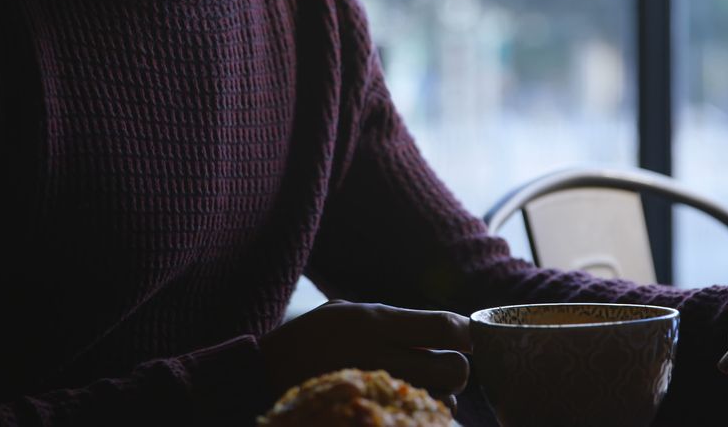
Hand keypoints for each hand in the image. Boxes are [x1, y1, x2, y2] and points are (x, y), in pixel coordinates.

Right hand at [259, 300, 470, 408]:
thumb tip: (448, 328)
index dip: (468, 335)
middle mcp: (379, 355)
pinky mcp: (371, 412)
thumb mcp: (343, 311)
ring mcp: (375, 389)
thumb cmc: (306, 340)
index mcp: (374, 321)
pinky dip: (420, 414)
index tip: (466, 339)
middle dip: (457, 369)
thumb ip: (392, 318)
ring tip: (418, 388)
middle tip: (443, 367)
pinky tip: (403, 405)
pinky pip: (416, 419)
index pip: (447, 327)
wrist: (260, 378)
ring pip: (442, 400)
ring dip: (440, 396)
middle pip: (456, 368)